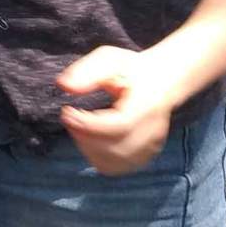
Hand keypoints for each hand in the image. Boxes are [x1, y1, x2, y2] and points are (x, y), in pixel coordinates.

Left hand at [56, 46, 173, 175]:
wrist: (161, 82)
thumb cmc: (131, 70)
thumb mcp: (109, 59)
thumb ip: (86, 71)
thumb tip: (63, 86)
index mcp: (147, 104)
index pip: (119, 125)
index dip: (89, 124)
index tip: (67, 112)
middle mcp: (153, 130)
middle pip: (115, 148)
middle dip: (84, 136)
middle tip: (70, 119)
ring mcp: (151, 146)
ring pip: (114, 162)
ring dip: (89, 148)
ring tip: (79, 128)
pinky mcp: (145, 156)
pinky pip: (116, 167)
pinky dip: (98, 157)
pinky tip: (90, 141)